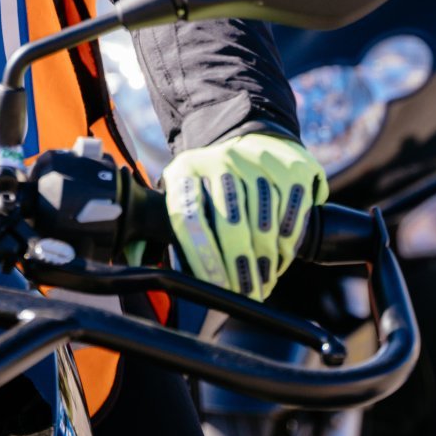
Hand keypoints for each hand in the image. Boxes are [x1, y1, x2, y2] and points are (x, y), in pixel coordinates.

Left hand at [163, 128, 327, 300]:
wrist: (252, 140)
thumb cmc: (211, 184)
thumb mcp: (183, 192)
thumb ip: (166, 227)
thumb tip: (145, 265)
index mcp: (186, 170)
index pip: (189, 219)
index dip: (203, 259)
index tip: (214, 288)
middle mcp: (221, 162)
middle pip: (231, 225)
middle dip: (239, 269)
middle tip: (244, 295)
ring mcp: (257, 162)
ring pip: (264, 223)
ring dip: (265, 261)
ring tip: (262, 283)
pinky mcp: (289, 168)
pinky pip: (291, 214)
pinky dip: (287, 243)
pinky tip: (280, 259)